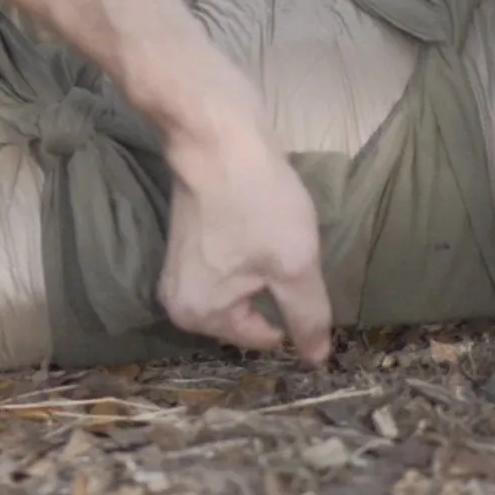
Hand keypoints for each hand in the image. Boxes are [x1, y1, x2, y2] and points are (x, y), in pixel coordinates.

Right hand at [159, 125, 332, 366]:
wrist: (216, 134)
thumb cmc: (256, 203)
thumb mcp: (294, 267)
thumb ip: (307, 318)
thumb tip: (316, 360)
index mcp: (199, 315)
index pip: (264, 337)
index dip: (294, 311)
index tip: (305, 274)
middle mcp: (178, 300)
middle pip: (247, 314)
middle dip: (273, 290)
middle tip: (290, 253)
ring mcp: (177, 268)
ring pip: (239, 287)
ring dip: (263, 269)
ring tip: (277, 237)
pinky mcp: (184, 239)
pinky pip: (227, 265)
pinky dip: (249, 252)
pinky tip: (261, 225)